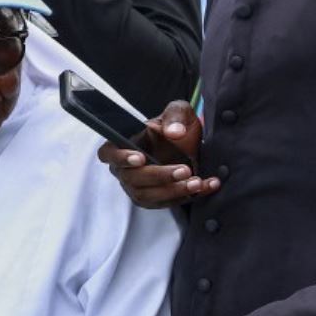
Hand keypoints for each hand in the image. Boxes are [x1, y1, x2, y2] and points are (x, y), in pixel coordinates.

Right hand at [98, 100, 212, 207]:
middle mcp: (126, 168)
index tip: (140, 158)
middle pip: (132, 178)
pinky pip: (166, 203)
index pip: (108, 153)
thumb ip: (175, 116)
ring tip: (197, 182)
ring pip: (147, 196)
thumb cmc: (177, 126)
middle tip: (185, 170)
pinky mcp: (155, 199)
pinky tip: (206, 186)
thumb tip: (173, 132)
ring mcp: (138, 186)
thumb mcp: (180, 112)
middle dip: (159, 176)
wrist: (192, 144)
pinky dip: (188, 196)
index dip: (120, 158)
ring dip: (173, 191)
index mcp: (124, 144)